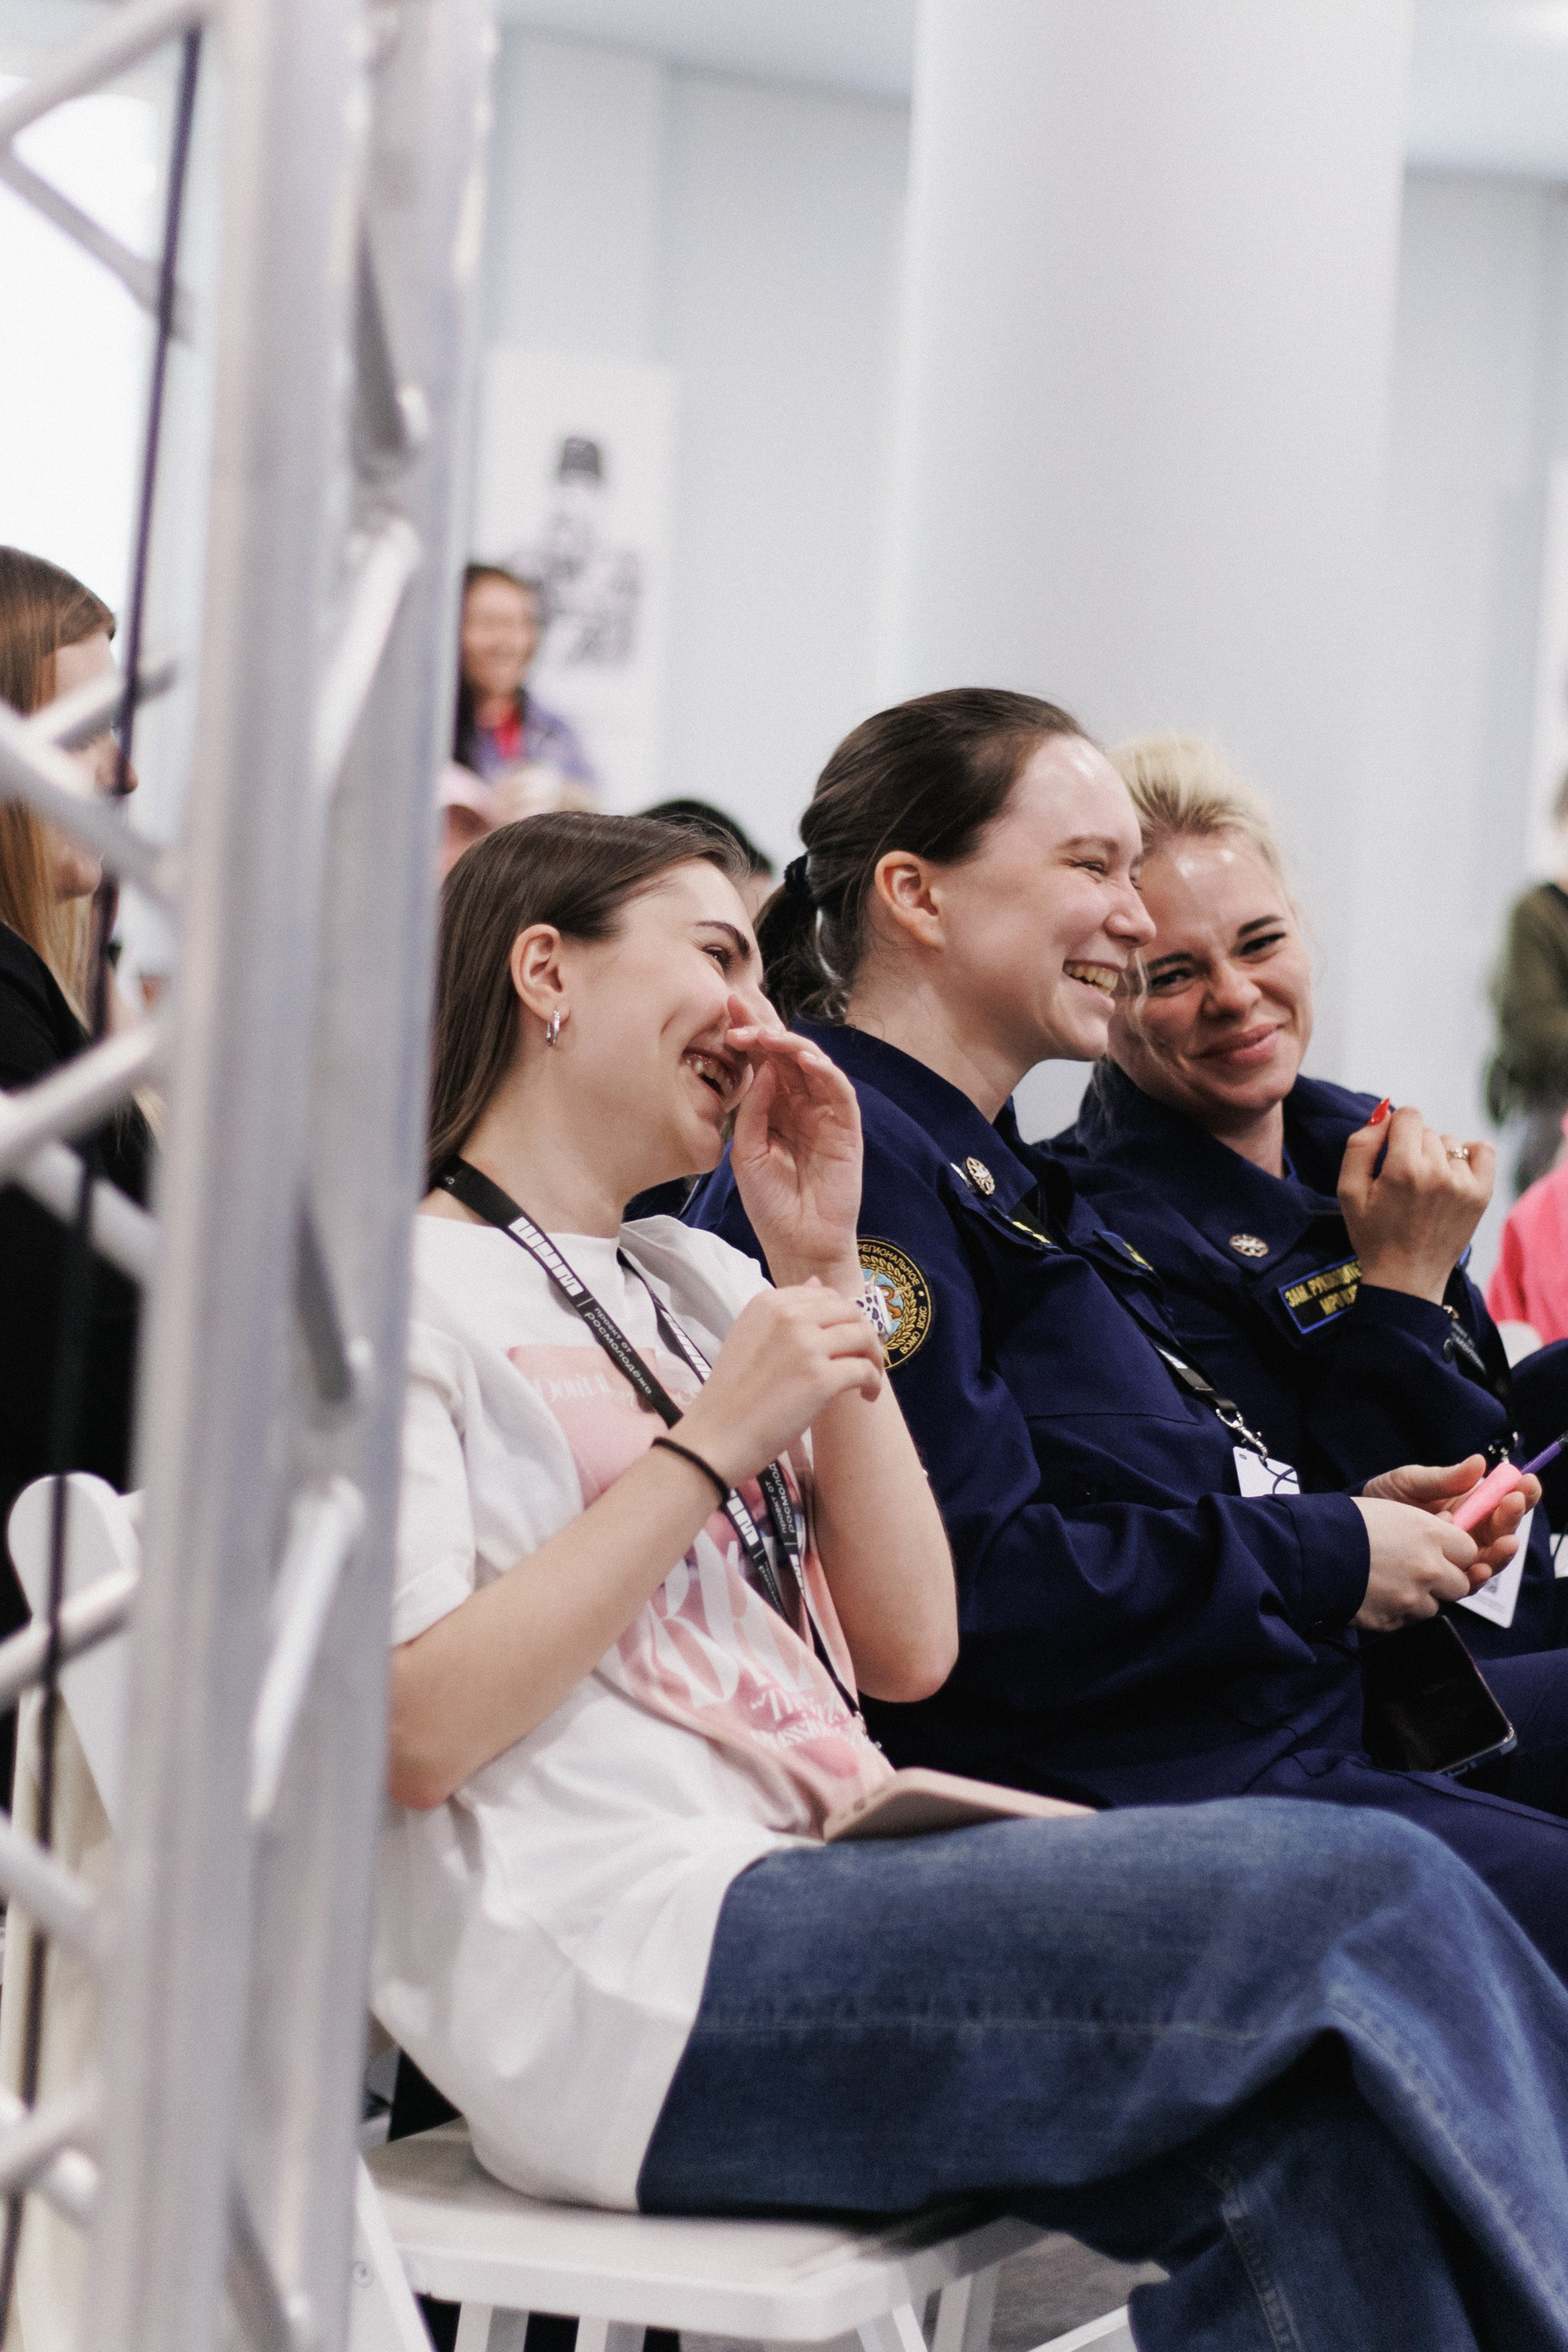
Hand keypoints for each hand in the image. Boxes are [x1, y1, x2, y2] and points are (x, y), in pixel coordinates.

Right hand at [677, 1280, 884, 1488]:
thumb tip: (817, 1283)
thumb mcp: (749, 1336)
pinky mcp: (820, 1378)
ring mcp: (805, 1345)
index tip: (843, 1340)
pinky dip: (873, 1383)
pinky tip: (866, 1396)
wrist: (715, 1437)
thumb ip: (784, 1312)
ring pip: (864, 1336)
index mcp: (767, 1302)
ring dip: (874, 1358)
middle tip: (864, 1360)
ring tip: (868, 1381)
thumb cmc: (731, 1396)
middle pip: (850, 1312)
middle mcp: (788, 1316)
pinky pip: (864, 1369)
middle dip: (864, 1334)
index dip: (842, 1318)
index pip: (824, 1295)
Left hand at [726, 1006, 864, 1292]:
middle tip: (736, 1008)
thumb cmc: (771, 1204)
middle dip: (762, 1027)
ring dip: (788, 1043)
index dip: (746, 1035)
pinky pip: (838, 1089)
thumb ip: (754, 1111)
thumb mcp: (747, 1153)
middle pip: (785, 1053)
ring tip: (763, 1034)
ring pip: (812, 1063)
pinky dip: (824, 1070)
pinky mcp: (846, 1126)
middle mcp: (800, 1103)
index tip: (722, 1013)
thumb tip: (763, 1068)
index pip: (762, 1061)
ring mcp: (824, 1112)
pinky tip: (803, 1059)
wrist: (798, 1243)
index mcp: (774, 1107)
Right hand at [1337, 1105, 1491, 1303]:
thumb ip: (1360, 1145)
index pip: (1408, 1115)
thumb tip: (1384, 1113)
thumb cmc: (1373, 1235)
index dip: (1394, 1130)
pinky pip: (1483, 1150)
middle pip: (1427, 1130)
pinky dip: (1470, 1154)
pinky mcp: (1482, 1194)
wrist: (1406, 1278)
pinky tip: (1453, 1174)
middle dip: (1412, 1147)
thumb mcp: (1348, 1191)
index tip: (1389, 1153)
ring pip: (1450, 1142)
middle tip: (1404, 1180)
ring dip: (1437, 1156)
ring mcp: (1464, 1184)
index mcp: (1403, 1169)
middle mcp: (1438, 1173)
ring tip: (1426, 1186)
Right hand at [1351, 1497, 1480, 1630]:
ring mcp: (1412, 1598)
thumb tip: (1448, 1525)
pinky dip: (1397, 1611)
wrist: (1308, 1552)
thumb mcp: (1392, 1509)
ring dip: (1420, 1597)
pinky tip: (1375, 1593)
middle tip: (1419, 1569)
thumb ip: (1429, 1524)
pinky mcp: (1393, 1621)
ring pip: (1434, 1605)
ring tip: (1389, 1580)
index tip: (1441, 1549)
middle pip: (1460, 1584)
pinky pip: (1407, 1620)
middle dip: (1445, 1579)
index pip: (1469, 1550)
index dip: (1455, 1551)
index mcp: (1430, 1534)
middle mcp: (1429, 1568)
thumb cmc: (1345, 1522)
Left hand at [1363, 1455, 1538, 1577]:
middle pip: (1504, 1531)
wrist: (1353, 1524)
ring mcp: (1459, 1557)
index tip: (1527, 1482)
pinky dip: (1477, 1576)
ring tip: (1506, 1542)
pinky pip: (1467, 1581)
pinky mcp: (1445, 1578)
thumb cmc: (1384, 1498)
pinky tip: (1479, 1568)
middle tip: (1513, 1505)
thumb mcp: (1412, 1482)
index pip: (1504, 1500)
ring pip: (1492, 1559)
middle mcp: (1470, 1533)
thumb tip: (1479, 1463)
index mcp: (1469, 1505)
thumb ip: (1445, 1478)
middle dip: (1513, 1519)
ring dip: (1502, 1551)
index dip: (1521, 1493)